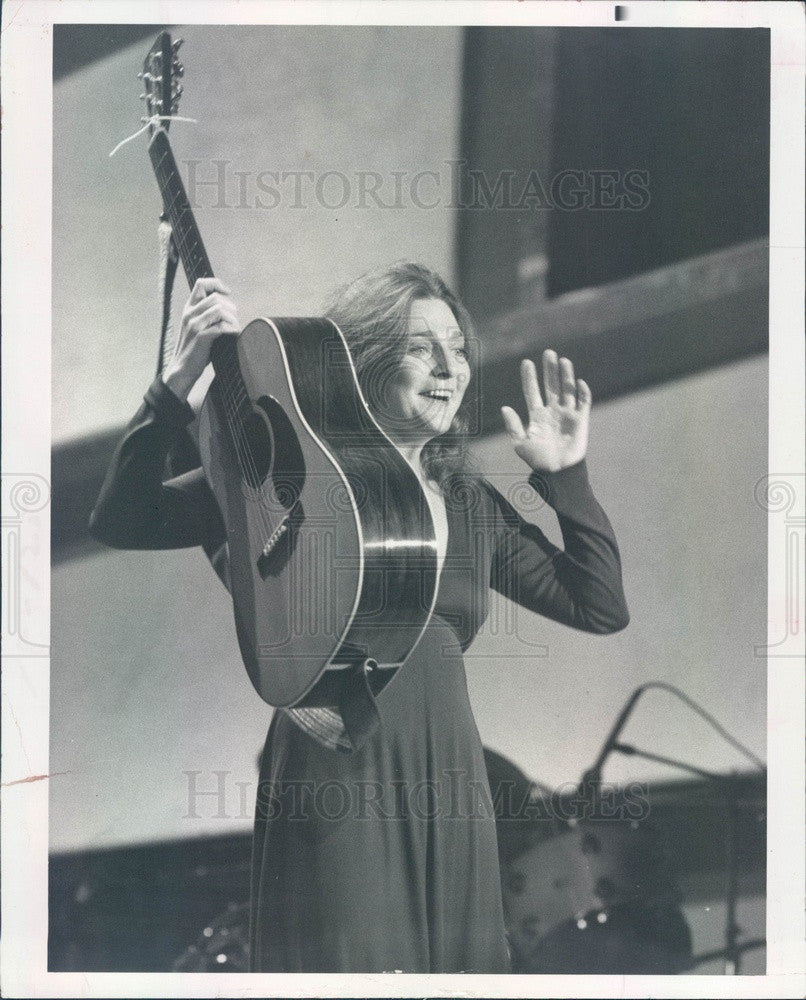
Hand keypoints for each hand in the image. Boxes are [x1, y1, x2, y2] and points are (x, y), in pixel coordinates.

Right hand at [162, 278, 239, 401]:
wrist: (183, 368)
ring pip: (219, 310)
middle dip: (230, 306)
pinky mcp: (201, 337)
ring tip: (235, 327)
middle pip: (215, 297)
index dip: (217, 284)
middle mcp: (190, 313)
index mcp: (189, 308)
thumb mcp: (198, 326)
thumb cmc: (195, 348)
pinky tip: (234, 334)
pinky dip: (231, 329)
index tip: (228, 293)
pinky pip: (221, 326)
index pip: (201, 284)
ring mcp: (194, 325)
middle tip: (235, 319)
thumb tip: (230, 307)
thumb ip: (208, 315)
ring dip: (232, 318)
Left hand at [500, 349, 590, 472]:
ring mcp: (567, 414)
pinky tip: (578, 382)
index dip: (529, 377)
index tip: (526, 362)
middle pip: (551, 385)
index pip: (532, 391)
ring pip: (567, 389)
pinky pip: (583, 402)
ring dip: (566, 375)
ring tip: (563, 360)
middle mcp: (552, 411)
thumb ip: (513, 425)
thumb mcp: (520, 443)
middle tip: (548, 353)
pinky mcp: (581, 420)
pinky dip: (582, 392)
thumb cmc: (537, 460)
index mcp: (537, 415)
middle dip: (549, 369)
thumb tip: (505, 407)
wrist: (557, 472)